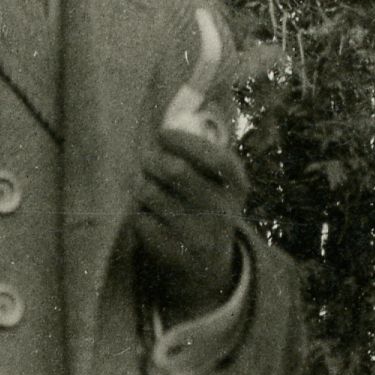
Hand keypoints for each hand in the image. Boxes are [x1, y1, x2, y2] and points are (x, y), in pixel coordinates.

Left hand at [134, 125, 248, 320]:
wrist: (210, 268)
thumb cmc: (208, 207)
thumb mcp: (219, 182)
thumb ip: (203, 149)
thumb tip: (174, 106)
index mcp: (236, 186)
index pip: (214, 157)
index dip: (183, 141)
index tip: (162, 134)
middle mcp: (221, 211)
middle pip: (175, 170)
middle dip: (153, 159)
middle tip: (146, 159)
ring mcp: (198, 236)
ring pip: (151, 193)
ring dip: (141, 185)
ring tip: (145, 187)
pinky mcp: (174, 254)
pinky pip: (141, 220)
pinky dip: (138, 212)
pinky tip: (148, 215)